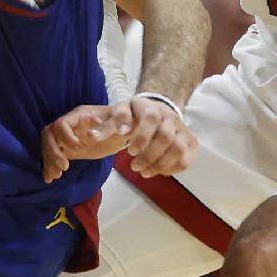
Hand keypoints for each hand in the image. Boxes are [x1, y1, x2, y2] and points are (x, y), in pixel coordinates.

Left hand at [40, 98, 197, 181]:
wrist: (160, 111)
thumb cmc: (130, 118)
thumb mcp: (114, 117)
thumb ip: (102, 126)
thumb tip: (86, 138)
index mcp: (138, 104)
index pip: (133, 110)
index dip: (125, 124)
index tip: (121, 139)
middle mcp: (162, 112)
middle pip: (159, 129)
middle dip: (146, 148)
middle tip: (132, 164)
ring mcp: (179, 126)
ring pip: (174, 144)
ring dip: (157, 161)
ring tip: (141, 171)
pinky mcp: (190, 140)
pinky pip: (185, 156)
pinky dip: (171, 167)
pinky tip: (157, 172)